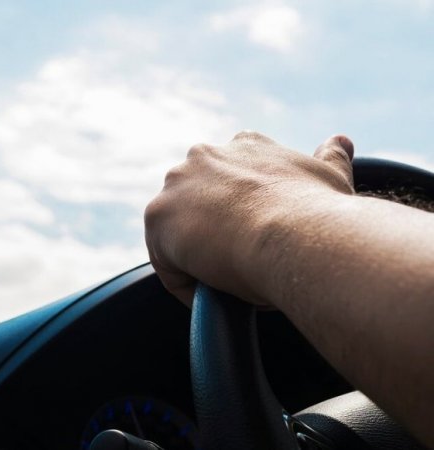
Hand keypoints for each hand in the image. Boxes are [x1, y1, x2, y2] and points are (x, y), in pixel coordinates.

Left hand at [144, 131, 354, 306]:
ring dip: (197, 256)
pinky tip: (213, 297)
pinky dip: (186, 283)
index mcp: (245, 145)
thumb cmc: (319, 213)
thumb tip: (340, 141)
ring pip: (180, 230)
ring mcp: (177, 184)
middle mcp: (205, 156)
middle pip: (199, 201)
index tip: (256, 234)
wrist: (297, 236)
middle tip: (241, 262)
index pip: (232, 174)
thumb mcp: (330, 178)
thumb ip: (330, 157)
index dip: (242, 209)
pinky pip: (167, 260)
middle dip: (214, 230)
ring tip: (228, 284)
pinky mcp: (158, 217)